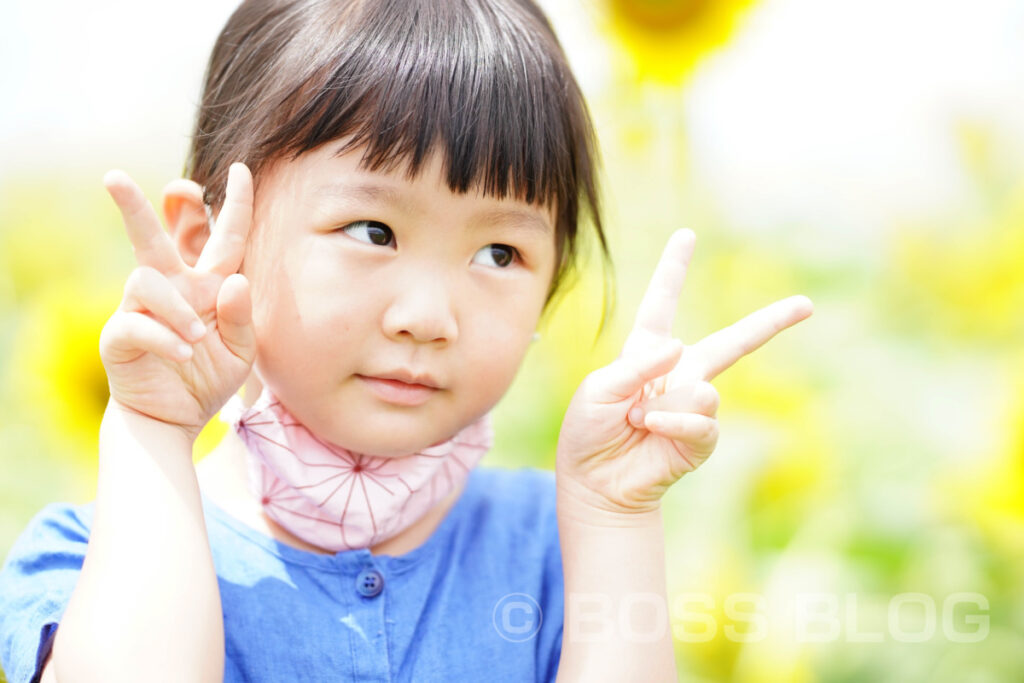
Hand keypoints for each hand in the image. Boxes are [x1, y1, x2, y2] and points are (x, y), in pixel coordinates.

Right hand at [98, 162, 256, 442]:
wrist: (176, 418)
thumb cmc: (209, 377)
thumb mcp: (241, 351)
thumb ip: (242, 317)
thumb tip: (236, 280)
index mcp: (208, 284)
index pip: (223, 236)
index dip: (234, 203)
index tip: (241, 169)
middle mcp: (174, 287)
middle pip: (153, 237)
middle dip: (136, 206)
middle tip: (113, 177)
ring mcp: (142, 308)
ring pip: (147, 279)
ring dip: (177, 308)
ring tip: (196, 340)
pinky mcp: (121, 334)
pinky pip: (137, 323)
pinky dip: (164, 337)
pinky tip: (182, 354)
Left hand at [555, 229, 813, 515]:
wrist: (594, 484)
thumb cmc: (589, 433)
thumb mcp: (599, 390)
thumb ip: (637, 366)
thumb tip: (681, 347)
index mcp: (646, 353)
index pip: (662, 304)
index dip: (674, 270)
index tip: (687, 235)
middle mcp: (678, 375)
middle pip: (732, 344)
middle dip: (770, 323)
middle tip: (807, 304)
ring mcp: (693, 406)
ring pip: (705, 389)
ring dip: (663, 406)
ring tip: (637, 421)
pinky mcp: (700, 438)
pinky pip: (703, 419)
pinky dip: (675, 423)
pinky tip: (653, 430)